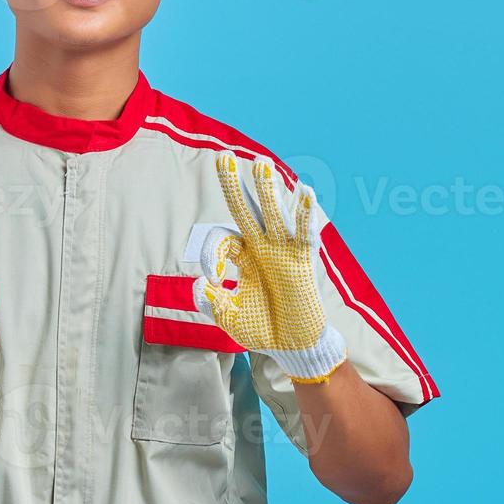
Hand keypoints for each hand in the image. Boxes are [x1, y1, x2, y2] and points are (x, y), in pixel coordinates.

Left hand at [193, 151, 346, 382]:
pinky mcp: (302, 263)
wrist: (292, 348)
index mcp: (243, 256)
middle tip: (224, 156)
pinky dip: (305, 214)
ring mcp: (283, 252)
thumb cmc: (262, 330)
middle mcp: (262, 247)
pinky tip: (305, 192)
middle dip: (234, 184)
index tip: (214, 278)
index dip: (213, 252)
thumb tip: (199, 284)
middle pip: (246, 209)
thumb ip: (211, 302)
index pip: (222, 238)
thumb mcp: (228, 318)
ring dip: (268, 189)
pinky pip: (304, 234)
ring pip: (274, 214)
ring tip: (262, 163)